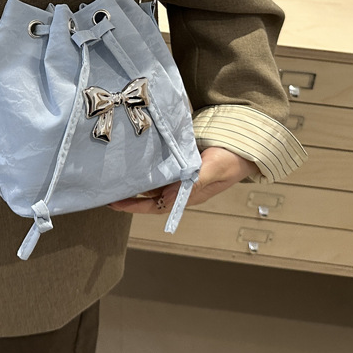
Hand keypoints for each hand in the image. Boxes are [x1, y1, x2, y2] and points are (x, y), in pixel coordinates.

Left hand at [108, 146, 258, 214]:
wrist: (244, 146)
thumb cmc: (231, 159)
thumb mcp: (214, 169)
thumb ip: (195, 181)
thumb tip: (172, 196)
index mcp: (189, 195)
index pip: (156, 206)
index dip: (135, 206)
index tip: (116, 203)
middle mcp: (182, 188)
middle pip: (150, 197)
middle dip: (130, 196)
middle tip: (107, 190)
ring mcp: (182, 176)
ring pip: (154, 183)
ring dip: (137, 182)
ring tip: (116, 177)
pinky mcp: (182, 163)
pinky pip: (161, 168)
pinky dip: (148, 167)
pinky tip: (136, 162)